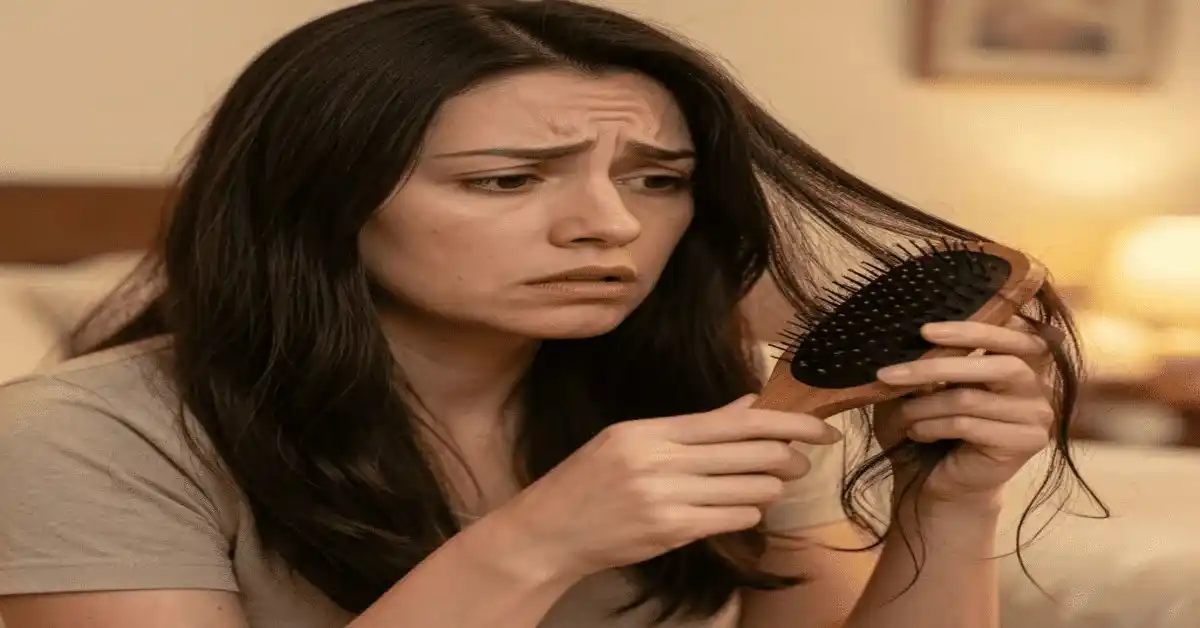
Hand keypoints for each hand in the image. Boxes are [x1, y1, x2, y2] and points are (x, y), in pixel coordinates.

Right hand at [487, 395, 841, 580]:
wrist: (549, 532)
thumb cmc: (588, 482)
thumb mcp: (629, 439)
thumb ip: (691, 426)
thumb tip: (749, 405)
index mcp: (651, 431)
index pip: (736, 420)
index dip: (787, 422)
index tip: (819, 426)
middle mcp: (660, 462)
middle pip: (755, 452)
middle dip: (792, 456)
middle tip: (805, 459)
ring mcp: (667, 500)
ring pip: (754, 488)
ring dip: (772, 487)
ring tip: (768, 484)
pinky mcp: (672, 533)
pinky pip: (735, 518)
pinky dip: (748, 512)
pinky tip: (740, 508)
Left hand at [872, 317, 1054, 505]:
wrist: (943, 484)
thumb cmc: (934, 428)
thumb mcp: (928, 388)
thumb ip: (933, 360)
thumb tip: (918, 334)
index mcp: (1020, 361)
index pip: (1011, 334)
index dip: (973, 330)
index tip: (926, 330)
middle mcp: (1037, 385)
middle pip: (996, 364)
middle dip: (937, 365)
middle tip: (891, 372)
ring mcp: (1036, 415)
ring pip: (971, 398)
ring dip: (925, 406)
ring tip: (902, 414)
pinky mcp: (1025, 443)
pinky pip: (969, 426)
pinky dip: (933, 426)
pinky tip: (916, 433)